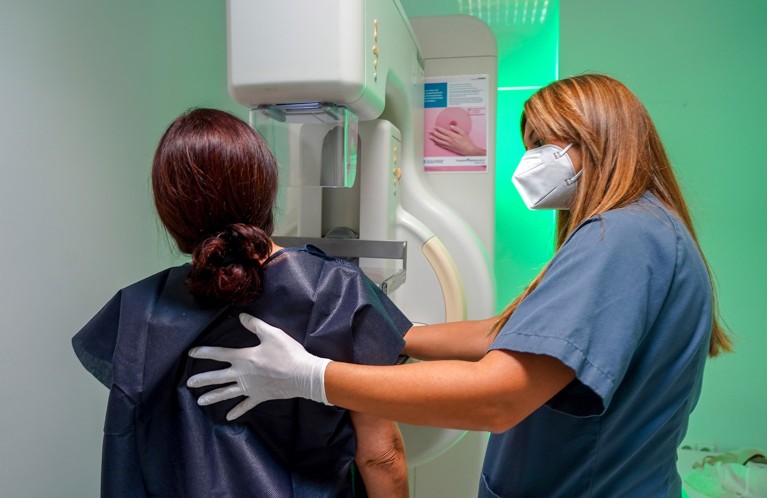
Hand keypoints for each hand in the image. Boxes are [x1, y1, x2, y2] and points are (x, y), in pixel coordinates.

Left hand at [186, 313, 331, 419]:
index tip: (191, 353)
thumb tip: (241, 316)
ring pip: (227, 393)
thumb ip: (255, 325)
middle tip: (189, 383)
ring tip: (200, 401)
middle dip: (202, 379)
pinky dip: (237, 410)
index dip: (204, 352)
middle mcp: (242, 374)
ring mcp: (250, 387)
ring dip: (213, 397)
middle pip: (218, 377)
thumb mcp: (272, 334)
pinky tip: (228, 417)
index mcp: (244, 358)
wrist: (303, 375)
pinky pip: (245, 405)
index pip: (219, 354)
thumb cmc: (287, 353)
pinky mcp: (259, 396)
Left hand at [428, 125, 485, 155]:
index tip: (435, 127)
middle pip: (440, 136)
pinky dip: (437, 144)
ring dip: (434, 138)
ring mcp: (449, 145)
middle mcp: (449, 140)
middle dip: (434, 133)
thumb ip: (456, 129)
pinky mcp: (449, 148)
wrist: (469, 150)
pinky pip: (442, 145)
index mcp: (453, 136)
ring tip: (430, 136)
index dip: (438, 129)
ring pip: (439, 141)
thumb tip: (451, 126)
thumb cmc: (467, 142)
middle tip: (430, 131)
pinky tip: (435, 142)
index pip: (443, 131)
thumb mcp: (463, 133)